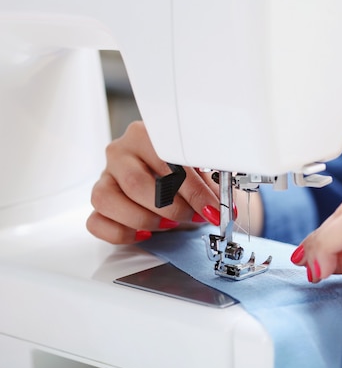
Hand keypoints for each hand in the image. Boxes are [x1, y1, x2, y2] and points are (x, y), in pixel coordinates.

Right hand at [86, 121, 262, 243]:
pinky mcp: (98, 202)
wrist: (175, 182)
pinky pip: (97, 222)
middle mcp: (120, 153)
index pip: (164, 161)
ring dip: (145, 219)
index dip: (192, 190)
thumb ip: (208, 183)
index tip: (211, 209)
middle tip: (191, 216)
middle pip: (136, 184)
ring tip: (168, 224)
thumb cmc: (185, 174)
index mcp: (144, 134)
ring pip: (108, 201)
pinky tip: (145, 232)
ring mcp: (104, 177)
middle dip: (170, 208)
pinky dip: (123, 233)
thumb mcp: (201, 170)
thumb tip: (218, 205)